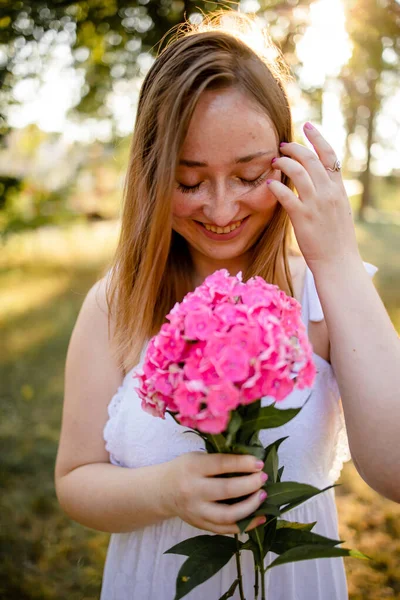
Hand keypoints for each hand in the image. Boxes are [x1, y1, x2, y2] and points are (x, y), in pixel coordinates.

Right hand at [163, 451, 267, 533]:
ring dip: (250, 506)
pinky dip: (246, 525)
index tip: (259, 463)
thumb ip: (220, 459)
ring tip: (263, 496)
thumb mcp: (197, 457)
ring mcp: (196, 511)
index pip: (222, 464)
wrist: (161, 491)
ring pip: (228, 515)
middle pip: (227, 490)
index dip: (243, 463)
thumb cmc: (184, 469)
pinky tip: (260, 517)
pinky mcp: (200, 525)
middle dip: (250, 484)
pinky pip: (226, 529)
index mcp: (193, 467)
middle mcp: (193, 490)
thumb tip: (252, 461)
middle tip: (263, 478)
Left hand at [267, 122, 360, 272]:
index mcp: (338, 189)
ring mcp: (316, 204)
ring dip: (283, 163)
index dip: (317, 138)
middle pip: (310, 159)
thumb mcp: (338, 211)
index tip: (306, 126)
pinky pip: (286, 195)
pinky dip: (276, 186)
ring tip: (273, 162)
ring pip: (298, 172)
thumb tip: (319, 182)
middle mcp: (328, 193)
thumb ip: (329, 194)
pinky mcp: (303, 218)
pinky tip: (268, 184)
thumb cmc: (336, 240)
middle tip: (281, 146)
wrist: (338, 262)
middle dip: (294, 148)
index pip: (329, 155)